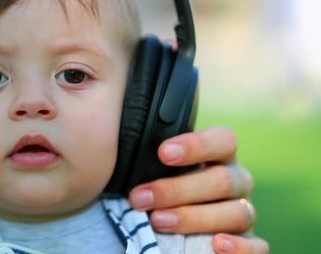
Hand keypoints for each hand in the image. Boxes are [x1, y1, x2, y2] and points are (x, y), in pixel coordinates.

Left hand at [128, 126, 269, 253]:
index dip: (196, 145)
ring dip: (194, 218)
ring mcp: (243, 212)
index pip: (223, 141)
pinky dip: (240, 247)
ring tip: (157, 222)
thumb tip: (122, 138)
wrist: (168, 219)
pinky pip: (258, 246)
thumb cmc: (159, 185)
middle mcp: (236, 182)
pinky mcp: (249, 242)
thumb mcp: (156, 167)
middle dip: (177, 190)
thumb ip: (151, 155)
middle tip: (140, 198)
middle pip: (223, 181)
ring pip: (236, 213)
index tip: (163, 153)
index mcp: (219, 156)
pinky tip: (216, 245)